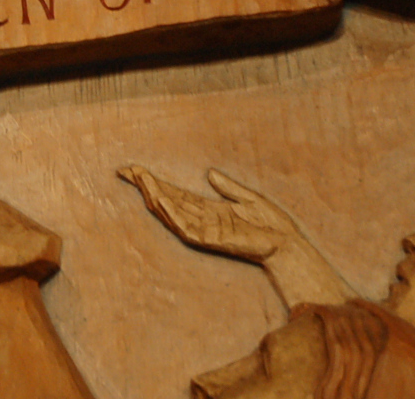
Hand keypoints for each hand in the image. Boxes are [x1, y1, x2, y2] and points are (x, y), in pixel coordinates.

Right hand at [118, 165, 300, 262]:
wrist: (288, 244)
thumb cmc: (272, 225)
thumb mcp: (249, 198)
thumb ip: (229, 188)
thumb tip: (209, 173)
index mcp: (208, 209)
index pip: (175, 194)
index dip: (155, 182)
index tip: (135, 170)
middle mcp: (201, 220)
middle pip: (167, 201)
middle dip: (146, 186)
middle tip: (127, 171)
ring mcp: (204, 231)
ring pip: (171, 214)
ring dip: (155, 196)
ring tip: (141, 180)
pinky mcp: (210, 240)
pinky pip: (185, 227)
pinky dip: (172, 213)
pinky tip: (162, 200)